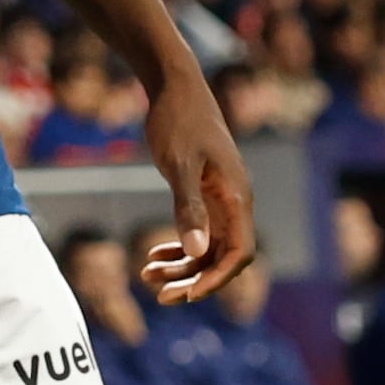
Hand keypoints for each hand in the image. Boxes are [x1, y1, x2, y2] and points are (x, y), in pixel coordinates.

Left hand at [137, 82, 258, 303]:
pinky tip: (153, 255)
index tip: (186, 297)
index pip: (239, 254)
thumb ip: (189, 208)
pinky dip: (179, 247)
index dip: (216, 280)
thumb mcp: (179, 166)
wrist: (175, 87)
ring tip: (146, 275)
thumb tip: (197, 252)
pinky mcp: (205, 193)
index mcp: (237, 198)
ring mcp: (221, 199)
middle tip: (160, 297)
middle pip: (223, 258)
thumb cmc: (178, 121)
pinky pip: (199, 232)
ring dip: (181, 267)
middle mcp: (235, 203)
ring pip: (208, 248)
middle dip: (193, 280)